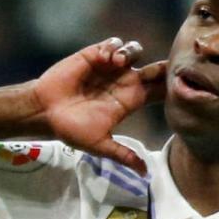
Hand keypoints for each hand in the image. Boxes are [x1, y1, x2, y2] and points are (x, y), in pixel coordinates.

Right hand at [33, 37, 166, 174]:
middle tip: (157, 67)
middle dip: (158, 65)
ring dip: (130, 53)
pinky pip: (112, 43)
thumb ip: (123, 155)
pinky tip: (104, 59)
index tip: (174, 85)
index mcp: (130, 101)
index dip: (168, 86)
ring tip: (117, 63)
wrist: (45, 112)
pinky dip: (113, 47)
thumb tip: (145, 174)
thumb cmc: (71, 129)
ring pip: (134, 51)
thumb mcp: (100, 145)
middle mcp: (123, 82)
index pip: (157, 91)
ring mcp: (109, 67)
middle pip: (152, 68)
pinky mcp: (94, 55)